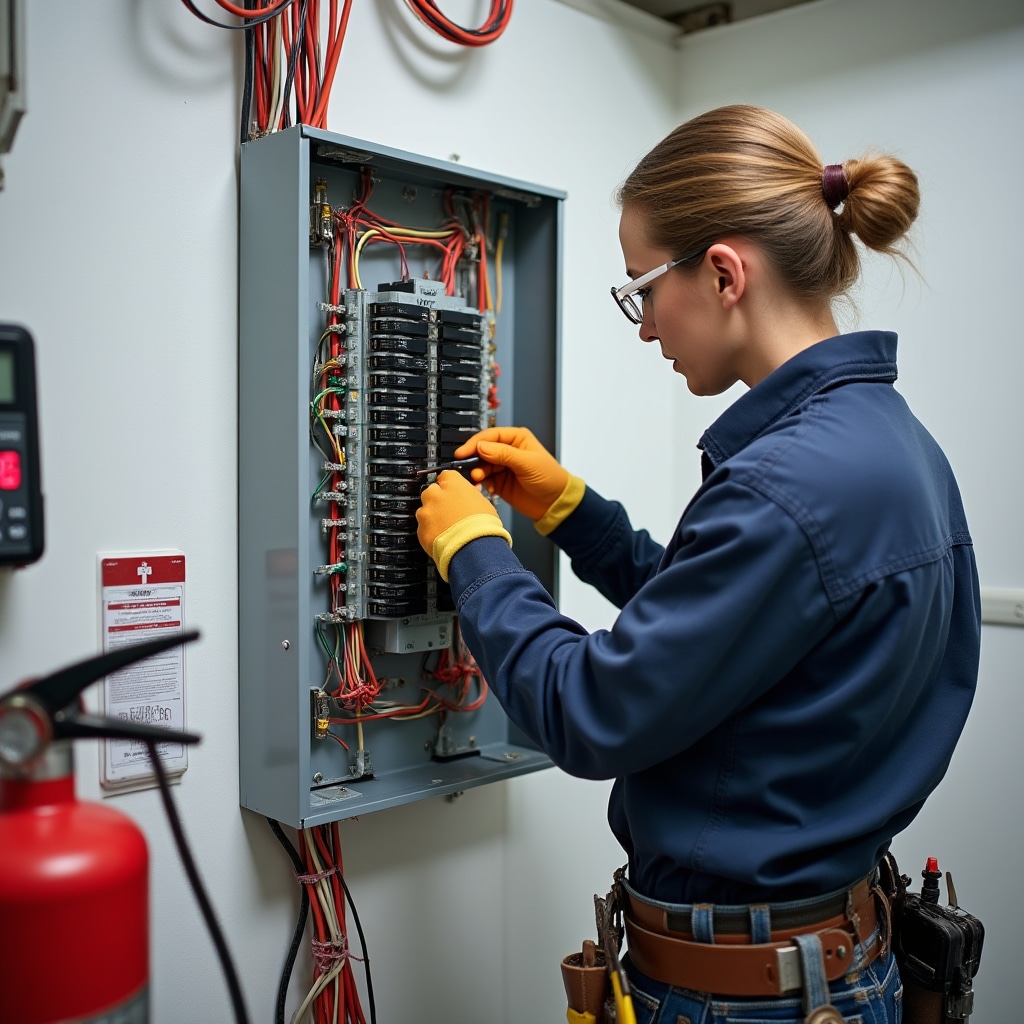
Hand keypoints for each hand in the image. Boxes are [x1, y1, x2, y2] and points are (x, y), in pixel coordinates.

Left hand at [416, 471, 511, 580]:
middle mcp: (436, 494)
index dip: (449, 484)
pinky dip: (430, 531)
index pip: (446, 475)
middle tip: (450, 512)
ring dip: (433, 516)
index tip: (451, 491)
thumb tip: (468, 496)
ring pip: (425, 510)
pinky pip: (422, 527)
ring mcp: (426, 512)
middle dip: (438, 500)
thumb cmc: (482, 527)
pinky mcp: (421, 529)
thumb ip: (470, 495)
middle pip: (432, 491)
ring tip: (447, 527)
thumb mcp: (484, 503)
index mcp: (453, 484)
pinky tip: (443, 537)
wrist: (473, 550)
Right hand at [454, 426, 568, 521]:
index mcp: (516, 439)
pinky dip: (481, 483)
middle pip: (482, 450)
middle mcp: (507, 451)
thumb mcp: (528, 463)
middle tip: (468, 468)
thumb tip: (482, 446)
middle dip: (474, 459)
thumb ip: (504, 454)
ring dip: (477, 473)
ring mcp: (502, 467)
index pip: (490, 436)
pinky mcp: (499, 482)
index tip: (464, 452)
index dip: (476, 443)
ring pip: (481, 465)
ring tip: (478, 479)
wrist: (555, 503)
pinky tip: (484, 488)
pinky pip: (484, 480)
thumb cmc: (551, 478)